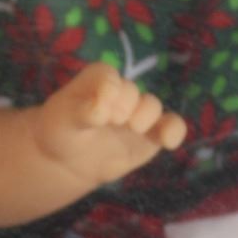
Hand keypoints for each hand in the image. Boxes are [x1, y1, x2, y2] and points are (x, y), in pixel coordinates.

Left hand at [33, 62, 187, 189]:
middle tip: (111, 123)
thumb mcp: (64, 119)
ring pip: (153, 106)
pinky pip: (172, 127)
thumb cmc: (62, 131)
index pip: (109, 76)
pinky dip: (174, 131)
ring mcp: (138, 113)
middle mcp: (122, 93)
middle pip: (133, 92)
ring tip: (134, 129)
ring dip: (146, 116)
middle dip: (124, 107)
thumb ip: (83, 111)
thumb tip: (103, 108)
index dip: (108, 92)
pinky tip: (168, 142)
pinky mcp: (151, 135)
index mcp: (99, 79)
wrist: (67, 160)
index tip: (98, 113)